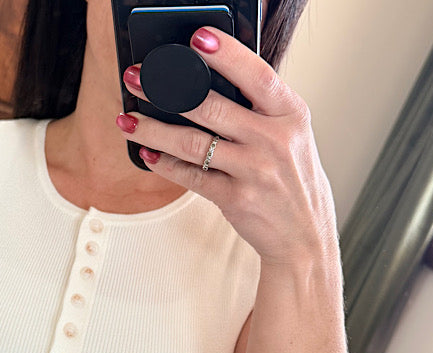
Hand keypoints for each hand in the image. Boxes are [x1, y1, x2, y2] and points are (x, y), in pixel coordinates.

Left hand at [117, 27, 338, 270]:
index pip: (256, 75)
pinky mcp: (235, 199)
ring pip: (193, 143)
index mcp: (291, 114)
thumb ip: (261, 110)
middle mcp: (274, 140)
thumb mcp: (292, 136)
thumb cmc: (292, 180)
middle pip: (211, 107)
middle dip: (166, 89)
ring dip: (154, 130)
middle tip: (137, 78)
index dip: (226, 55)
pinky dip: (165, 164)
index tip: (197, 39)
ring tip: (128, 120)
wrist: (304, 234)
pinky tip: (147, 153)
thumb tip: (207, 83)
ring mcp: (254, 171)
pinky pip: (191, 177)